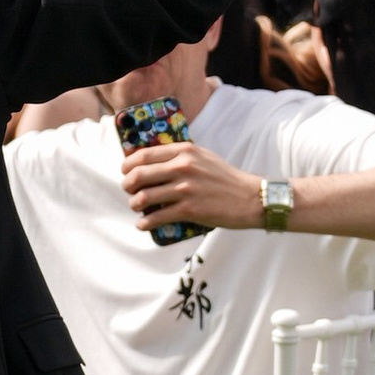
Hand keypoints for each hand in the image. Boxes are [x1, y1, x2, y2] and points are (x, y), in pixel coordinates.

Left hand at [122, 139, 268, 233]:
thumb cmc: (225, 178)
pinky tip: (144, 224)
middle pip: (138, 175)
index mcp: (184, 151)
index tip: (125, 171)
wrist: (249, 198)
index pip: (143, 154)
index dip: (128, 165)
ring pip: (143, 197)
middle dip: (127, 185)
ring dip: (134, 204)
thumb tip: (151, 161)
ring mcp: (185, 189)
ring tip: (137, 207)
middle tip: (129, 191)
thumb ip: (179, 156)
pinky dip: (145, 223)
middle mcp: (182, 167)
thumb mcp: (203, 156)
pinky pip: (156, 217)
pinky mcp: (189, 209)